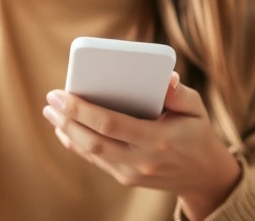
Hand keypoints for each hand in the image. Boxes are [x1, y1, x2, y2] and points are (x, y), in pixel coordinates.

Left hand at [43, 73, 240, 218]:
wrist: (204, 176)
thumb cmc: (197, 134)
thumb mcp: (197, 109)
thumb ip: (180, 93)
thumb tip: (164, 77)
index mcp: (158, 139)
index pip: (111, 124)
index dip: (82, 109)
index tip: (62, 93)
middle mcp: (142, 160)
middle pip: (94, 141)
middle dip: (67, 119)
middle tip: (50, 98)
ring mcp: (132, 172)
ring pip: (91, 152)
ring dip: (67, 131)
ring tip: (51, 111)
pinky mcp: (126, 178)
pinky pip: (95, 160)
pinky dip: (76, 144)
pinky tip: (63, 129)